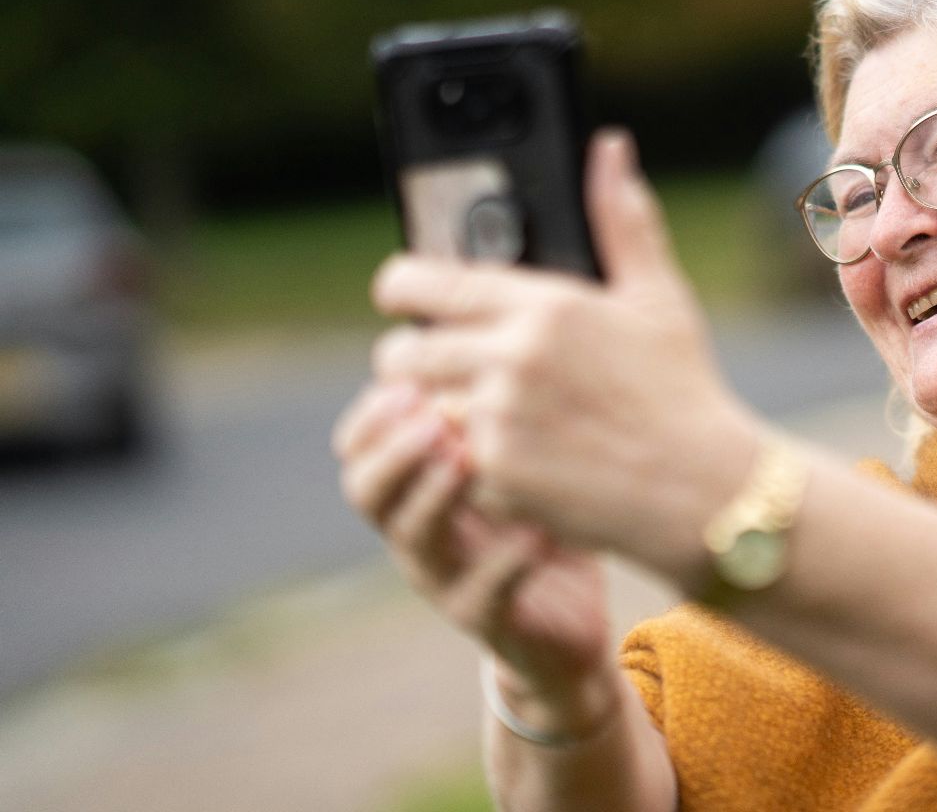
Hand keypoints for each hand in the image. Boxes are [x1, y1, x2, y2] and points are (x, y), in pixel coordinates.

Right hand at [331, 381, 610, 699]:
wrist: (571, 626)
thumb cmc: (545, 522)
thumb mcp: (521, 458)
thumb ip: (501, 402)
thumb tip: (497, 312)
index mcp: (418, 487)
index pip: (362, 445)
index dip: (374, 412)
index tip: (406, 372)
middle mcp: (420, 532)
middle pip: (368, 489)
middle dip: (392, 448)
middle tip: (427, 413)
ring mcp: (447, 579)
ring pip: (415, 538)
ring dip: (437, 493)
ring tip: (468, 457)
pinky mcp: (488, 620)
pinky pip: (483, 593)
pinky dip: (507, 560)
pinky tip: (536, 531)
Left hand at [366, 129, 759, 587]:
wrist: (704, 490)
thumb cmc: (682, 389)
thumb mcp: (658, 297)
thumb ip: (621, 219)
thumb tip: (609, 146)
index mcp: (544, 306)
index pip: (418, 282)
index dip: (400, 288)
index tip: (405, 296)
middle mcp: (511, 359)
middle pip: (400, 354)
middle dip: (415, 360)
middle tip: (451, 366)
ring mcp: (498, 422)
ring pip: (424, 412)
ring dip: (446, 414)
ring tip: (498, 416)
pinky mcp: (496, 478)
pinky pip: (453, 463)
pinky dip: (479, 465)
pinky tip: (527, 461)